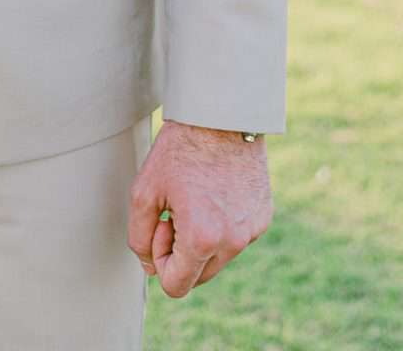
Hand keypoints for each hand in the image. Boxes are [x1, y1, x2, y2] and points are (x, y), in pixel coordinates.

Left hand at [128, 120, 272, 297]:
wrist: (221, 116)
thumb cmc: (180, 149)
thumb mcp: (144, 191)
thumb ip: (139, 238)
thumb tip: (149, 267)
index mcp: (202, 238)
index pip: (176, 286)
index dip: (159, 261)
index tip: (160, 226)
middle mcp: (233, 242)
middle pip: (198, 276)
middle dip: (180, 252)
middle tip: (174, 211)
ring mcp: (252, 231)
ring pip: (218, 258)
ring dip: (201, 239)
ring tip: (195, 198)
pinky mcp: (263, 218)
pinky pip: (236, 237)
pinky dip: (221, 225)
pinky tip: (213, 191)